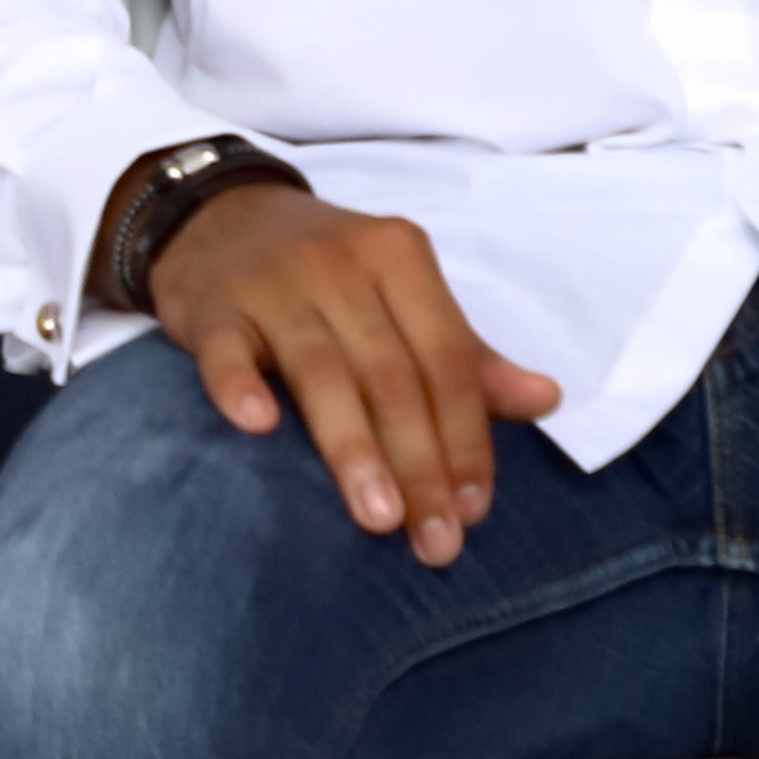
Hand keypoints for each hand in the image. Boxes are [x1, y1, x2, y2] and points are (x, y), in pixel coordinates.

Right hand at [146, 180, 561, 565]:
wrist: (217, 215)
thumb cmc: (325, 271)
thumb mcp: (401, 293)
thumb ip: (466, 354)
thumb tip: (546, 400)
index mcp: (400, 258)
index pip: (447, 359)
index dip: (466, 438)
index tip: (473, 510)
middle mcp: (341, 264)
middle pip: (391, 375)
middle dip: (420, 464)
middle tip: (433, 542)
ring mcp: (273, 284)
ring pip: (321, 371)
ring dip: (353, 448)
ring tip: (378, 518)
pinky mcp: (212, 306)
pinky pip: (225, 349)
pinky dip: (239, 385)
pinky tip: (257, 426)